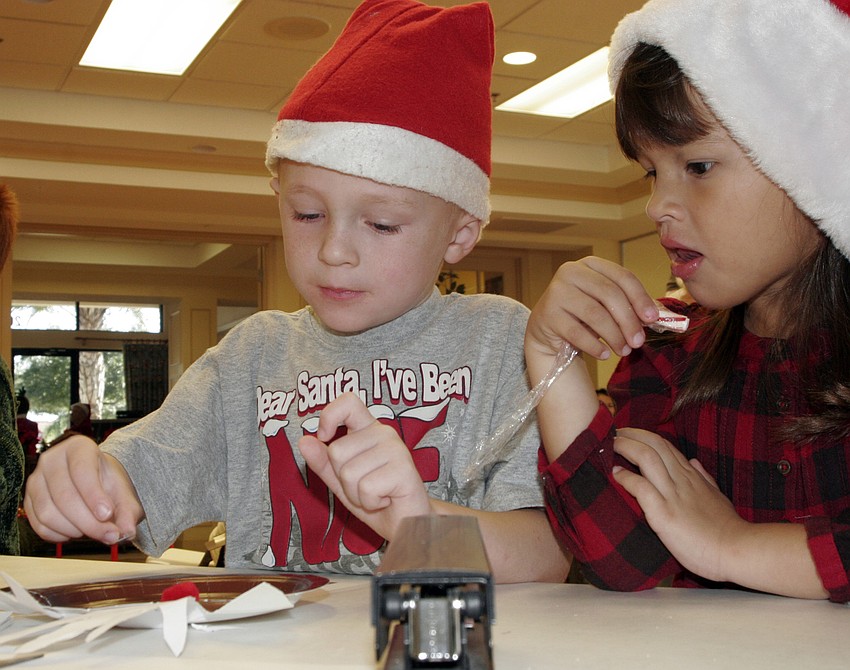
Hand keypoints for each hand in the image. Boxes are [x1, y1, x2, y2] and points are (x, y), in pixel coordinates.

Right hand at [23, 435, 143, 544]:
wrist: (93, 484)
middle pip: (64, 496)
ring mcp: (35, 480)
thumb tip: (127, 532)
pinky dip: (60, 535)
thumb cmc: (107, 484)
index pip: (81, 471)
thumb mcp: (123, 493)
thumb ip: (128, 511)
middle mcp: (52, 460)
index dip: (94, 496)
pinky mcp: (28, 501)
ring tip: (94, 530)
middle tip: (109, 534)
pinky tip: (76, 532)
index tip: (107, 515)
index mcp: (78, 448)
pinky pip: (39, 526)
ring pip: (48, 514)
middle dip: (89, 522)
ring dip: (74, 530)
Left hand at [297, 393, 432, 539]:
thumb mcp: (341, 482)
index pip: (349, 402)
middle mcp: (384, 433)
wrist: (405, 524)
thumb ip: (323, 461)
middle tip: (365, 487)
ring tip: (377, 495)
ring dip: (357, 494)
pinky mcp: (404, 469)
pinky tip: (386, 500)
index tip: (324, 436)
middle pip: (336, 451)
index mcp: (368, 430)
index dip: (330, 415)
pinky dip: (370, 502)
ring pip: (348, 473)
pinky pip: (366, 488)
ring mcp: (396, 449)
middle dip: (342, 480)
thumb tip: (304, 441)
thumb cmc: (376, 499)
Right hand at [525, 256, 657, 362]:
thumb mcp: (607, 304)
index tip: (652, 318)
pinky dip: (594, 346)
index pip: (622, 276)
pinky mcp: (547, 314)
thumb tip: (655, 317)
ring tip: (624, 351)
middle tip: (639, 341)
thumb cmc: (584, 314)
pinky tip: (604, 354)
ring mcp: (556, 292)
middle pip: (609, 294)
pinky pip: (577, 333)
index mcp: (591, 264)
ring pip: (594, 314)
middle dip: (628, 321)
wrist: (549, 327)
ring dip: (614, 336)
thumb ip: (629, 305)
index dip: (640, 297)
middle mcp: (570, 272)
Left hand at [611, 427, 747, 581]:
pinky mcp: (664, 514)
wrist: (738, 551)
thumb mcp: (717, 497)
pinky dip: (626, 479)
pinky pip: (641, 488)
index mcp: (692, 476)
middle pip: (654, 444)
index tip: (628, 434)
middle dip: (631, 435)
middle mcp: (682, 480)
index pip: (665, 446)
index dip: (644, 436)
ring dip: (625, 448)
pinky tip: (615, 475)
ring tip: (609, 445)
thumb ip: (704, 479)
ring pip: (646, 458)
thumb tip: (693, 462)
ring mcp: (673, 495)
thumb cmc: (727, 529)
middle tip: (613, 434)